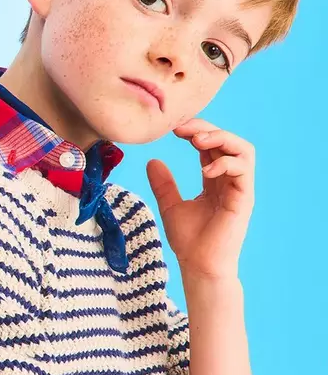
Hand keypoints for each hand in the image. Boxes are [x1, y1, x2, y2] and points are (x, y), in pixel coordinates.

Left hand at [146, 118, 255, 280]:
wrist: (198, 267)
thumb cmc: (189, 240)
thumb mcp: (170, 205)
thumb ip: (164, 184)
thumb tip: (152, 160)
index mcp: (214, 179)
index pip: (210, 145)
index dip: (195, 131)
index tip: (173, 129)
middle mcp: (229, 180)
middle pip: (226, 140)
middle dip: (205, 128)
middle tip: (180, 128)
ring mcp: (239, 189)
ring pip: (243, 150)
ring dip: (221, 138)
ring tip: (196, 141)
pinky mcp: (244, 199)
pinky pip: (244, 170)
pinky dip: (226, 162)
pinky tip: (205, 169)